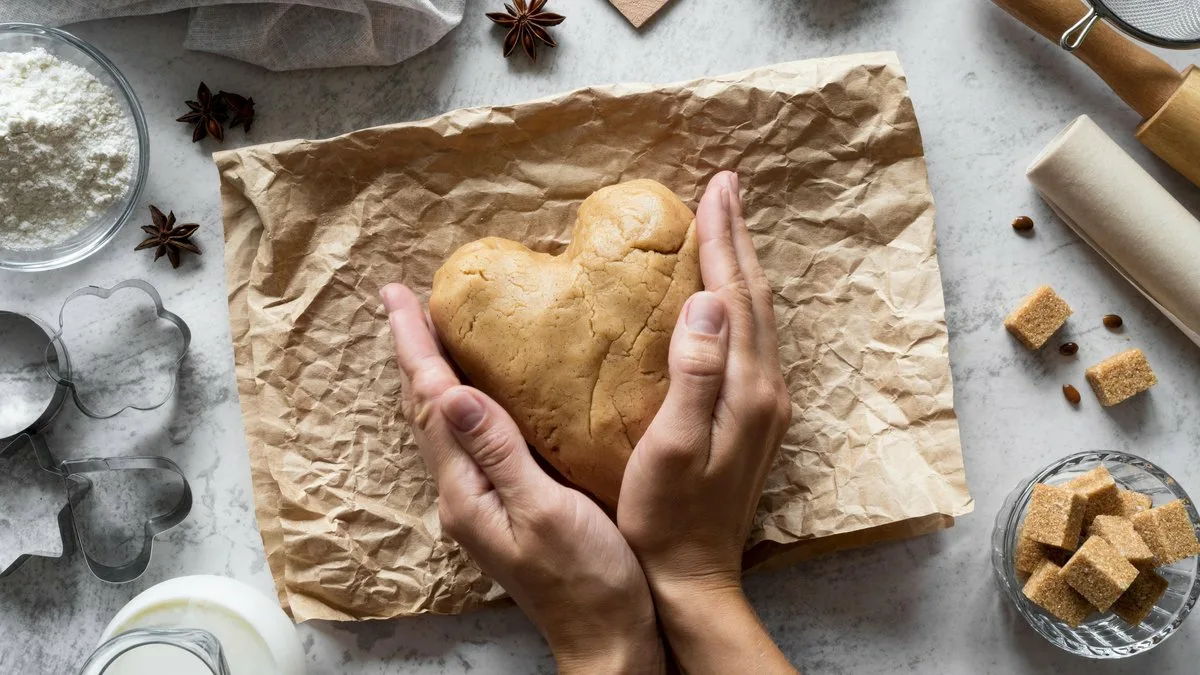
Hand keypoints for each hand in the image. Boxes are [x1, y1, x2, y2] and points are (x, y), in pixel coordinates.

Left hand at [381, 284, 663, 673]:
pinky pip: (471, 439)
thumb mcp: (544, 512)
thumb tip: (453, 394)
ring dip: (433, 374)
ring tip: (431, 333)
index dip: (415, 346)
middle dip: (413, 352)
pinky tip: (480, 390)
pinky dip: (463, 400)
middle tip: (403, 301)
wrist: (607, 638)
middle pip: (426, 409)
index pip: (430, 403)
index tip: (398, 296)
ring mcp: (480, 502)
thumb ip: (499, 453)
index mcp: (466, 491)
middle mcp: (462, 494)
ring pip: (445, 423)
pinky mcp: (502, 506)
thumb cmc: (587, 581)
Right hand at [617, 172, 795, 672]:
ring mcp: (764, 405)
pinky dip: (738, 301)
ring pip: (757, 316)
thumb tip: (706, 301)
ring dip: (741, 266)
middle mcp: (766, 390)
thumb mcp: (671, 447)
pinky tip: (721, 297)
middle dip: (738, 238)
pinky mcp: (753, 418)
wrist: (693, 576)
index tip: (714, 189)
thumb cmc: (666, 518)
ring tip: (726, 226)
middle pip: (755, 297)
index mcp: (746, 390)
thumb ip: (694, 374)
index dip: (724, 239)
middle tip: (724, 188)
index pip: (735, 295)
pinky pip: (750, 340)